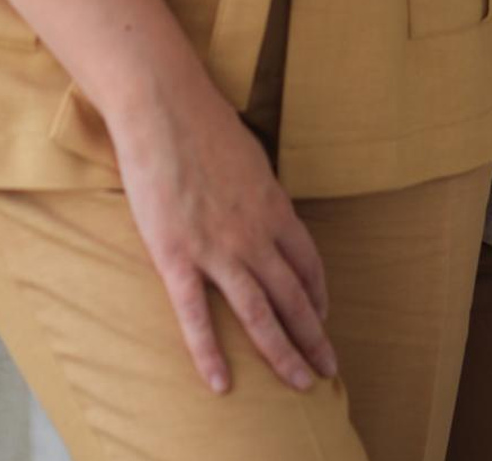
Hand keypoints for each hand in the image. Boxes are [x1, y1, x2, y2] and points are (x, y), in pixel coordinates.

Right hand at [108, 63, 337, 397]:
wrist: (164, 106)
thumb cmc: (203, 122)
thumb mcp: (248, 156)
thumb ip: (257, 191)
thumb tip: (263, 207)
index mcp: (273, 207)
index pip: (307, 262)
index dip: (318, 295)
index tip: (323, 317)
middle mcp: (255, 233)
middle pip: (294, 297)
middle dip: (313, 337)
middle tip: (327, 369)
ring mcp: (218, 248)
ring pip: (260, 314)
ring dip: (283, 353)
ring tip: (299, 385)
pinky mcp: (177, 256)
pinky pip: (196, 316)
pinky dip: (210, 354)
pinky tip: (221, 383)